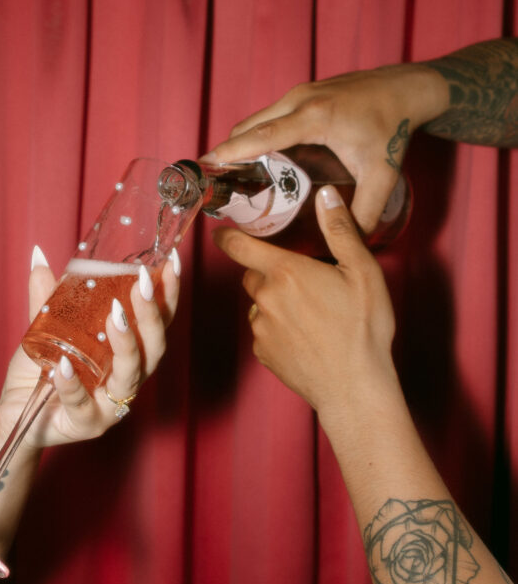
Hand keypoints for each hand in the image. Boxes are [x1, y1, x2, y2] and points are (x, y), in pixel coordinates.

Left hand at [0, 247, 179, 444]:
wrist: (16, 414)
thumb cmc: (40, 373)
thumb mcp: (45, 330)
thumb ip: (47, 298)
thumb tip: (39, 256)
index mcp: (126, 354)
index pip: (157, 323)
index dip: (168, 294)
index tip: (171, 262)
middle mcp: (127, 379)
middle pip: (153, 348)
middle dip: (152, 315)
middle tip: (142, 285)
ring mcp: (110, 405)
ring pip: (130, 376)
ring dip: (127, 345)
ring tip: (116, 317)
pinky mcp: (85, 424)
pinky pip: (81, 403)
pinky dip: (73, 384)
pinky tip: (64, 366)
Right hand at [202, 63, 447, 232]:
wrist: (408, 88)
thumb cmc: (394, 128)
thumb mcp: (382, 175)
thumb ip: (363, 213)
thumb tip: (349, 244)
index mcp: (315, 117)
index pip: (261, 135)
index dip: (231, 152)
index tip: (206, 166)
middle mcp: (300, 99)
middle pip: (248, 127)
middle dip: (226, 152)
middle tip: (214, 183)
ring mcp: (300, 92)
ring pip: (256, 119)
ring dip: (239, 143)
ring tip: (230, 174)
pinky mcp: (303, 92)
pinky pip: (268, 114)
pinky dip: (255, 134)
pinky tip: (257, 157)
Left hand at [212, 187, 396, 420]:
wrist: (354, 388)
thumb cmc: (362, 329)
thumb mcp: (362, 271)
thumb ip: (340, 229)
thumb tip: (326, 194)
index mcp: (285, 272)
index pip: (240, 246)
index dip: (227, 236)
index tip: (221, 232)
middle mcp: (265, 298)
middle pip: (252, 276)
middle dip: (269, 273)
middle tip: (302, 281)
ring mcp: (261, 329)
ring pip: (260, 305)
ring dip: (275, 303)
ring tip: (310, 314)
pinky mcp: (263, 354)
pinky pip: (264, 332)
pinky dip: (278, 330)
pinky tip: (306, 337)